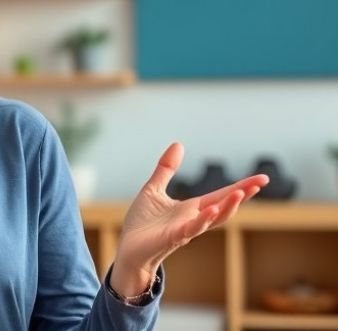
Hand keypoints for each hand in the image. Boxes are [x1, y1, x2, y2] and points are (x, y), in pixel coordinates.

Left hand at [111, 142, 268, 295]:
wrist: (128, 248)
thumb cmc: (142, 223)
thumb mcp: (153, 189)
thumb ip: (166, 169)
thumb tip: (179, 143)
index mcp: (191, 207)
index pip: (221, 195)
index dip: (241, 186)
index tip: (263, 178)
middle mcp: (194, 218)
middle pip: (224, 205)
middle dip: (243, 193)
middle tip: (262, 181)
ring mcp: (186, 229)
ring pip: (213, 218)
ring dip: (227, 207)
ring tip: (240, 193)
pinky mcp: (173, 237)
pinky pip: (192, 229)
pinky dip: (203, 220)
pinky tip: (211, 209)